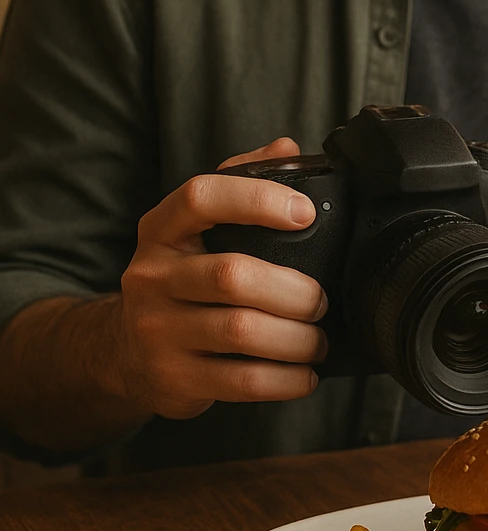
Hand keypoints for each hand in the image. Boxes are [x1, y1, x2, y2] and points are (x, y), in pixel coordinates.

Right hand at [112, 138, 327, 418]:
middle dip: (295, 291)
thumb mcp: (197, 230)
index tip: (306, 213)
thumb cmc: (183, 280)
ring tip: (318, 340)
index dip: (257, 201)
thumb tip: (289, 149)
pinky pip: (242, 381)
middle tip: (322, 302)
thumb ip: (240, 184)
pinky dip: (287, 380)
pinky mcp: (173, 377)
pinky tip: (305, 374)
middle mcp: (152, 276)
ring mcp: (157, 329)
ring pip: (242, 331)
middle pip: (233, 276)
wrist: (123, 352)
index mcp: (162, 230)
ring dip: (298, 339)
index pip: (201, 197)